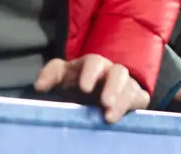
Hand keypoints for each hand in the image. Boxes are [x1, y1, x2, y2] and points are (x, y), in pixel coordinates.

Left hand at [33, 55, 148, 123]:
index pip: (94, 61)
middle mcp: (112, 71)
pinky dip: (133, 105)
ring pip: (131, 87)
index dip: (90, 73)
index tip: (84, 88)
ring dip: (123, 101)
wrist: (92, 95)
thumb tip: (39, 86)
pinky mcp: (136, 97)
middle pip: (119, 72)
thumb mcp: (61, 77)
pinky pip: (141, 99)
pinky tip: (126, 116)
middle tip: (105, 102)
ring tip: (110, 117)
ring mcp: (126, 84)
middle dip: (113, 86)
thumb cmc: (75, 84)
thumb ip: (49, 75)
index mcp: (93, 64)